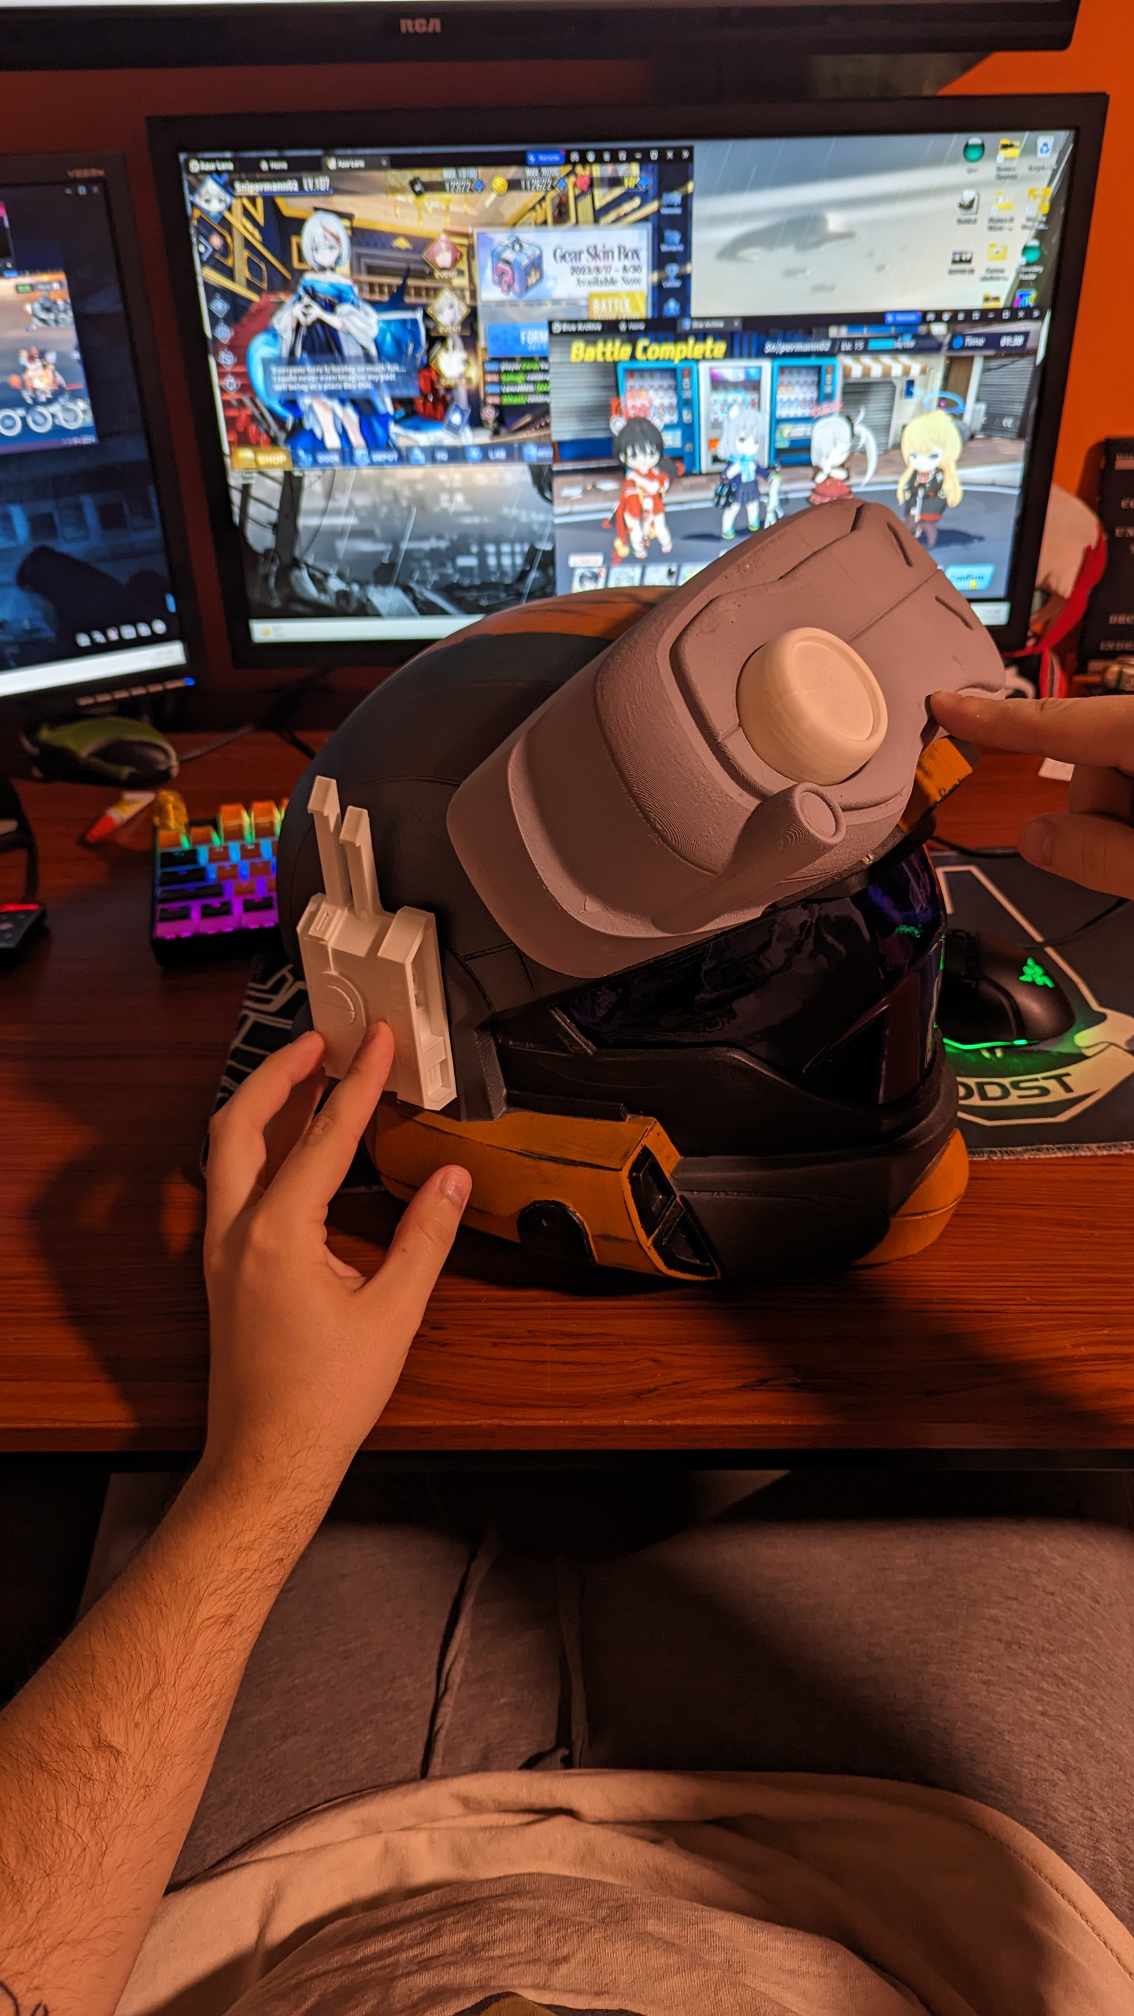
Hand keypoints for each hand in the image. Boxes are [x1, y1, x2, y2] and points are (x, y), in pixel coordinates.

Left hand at [201, 1023, 469, 1507]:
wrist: (268, 1460)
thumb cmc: (326, 1397)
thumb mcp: (394, 1313)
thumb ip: (425, 1236)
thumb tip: (451, 1177)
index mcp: (277, 1234)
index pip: (323, 1138)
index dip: (357, 1084)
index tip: (377, 1041)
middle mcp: (235, 1232)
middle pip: (240, 1124)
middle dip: (278, 1073)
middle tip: (321, 1040)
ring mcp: (219, 1251)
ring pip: (225, 1153)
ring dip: (262, 1106)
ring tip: (304, 1077)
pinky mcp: (221, 1271)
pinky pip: (230, 1185)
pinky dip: (256, 1148)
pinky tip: (289, 1148)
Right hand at [931, 691, 1133, 899]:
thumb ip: (1096, 855)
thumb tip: (1034, 839)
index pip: (1059, 722)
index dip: (997, 719)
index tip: (945, 705)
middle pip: (1089, 764)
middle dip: (1098, 811)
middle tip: (1132, 853)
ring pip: (1108, 775)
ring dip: (1120, 815)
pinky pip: (1127, 773)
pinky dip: (1131, 805)